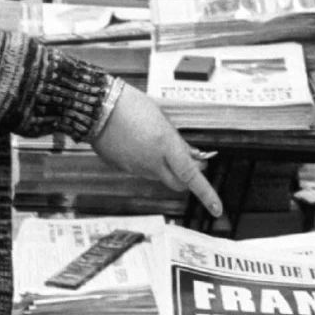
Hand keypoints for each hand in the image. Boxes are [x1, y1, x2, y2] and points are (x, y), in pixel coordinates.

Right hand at [90, 86, 224, 217]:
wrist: (96, 107)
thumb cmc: (130, 105)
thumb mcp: (161, 119)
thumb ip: (177, 141)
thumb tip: (190, 155)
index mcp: (165, 146)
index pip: (192, 176)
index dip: (207, 194)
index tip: (217, 209)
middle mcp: (152, 162)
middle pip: (178, 184)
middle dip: (188, 177)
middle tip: (193, 162)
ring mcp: (136, 168)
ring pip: (159, 176)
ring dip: (165, 166)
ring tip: (157, 142)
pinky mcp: (123, 168)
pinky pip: (141, 169)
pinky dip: (146, 161)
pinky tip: (139, 143)